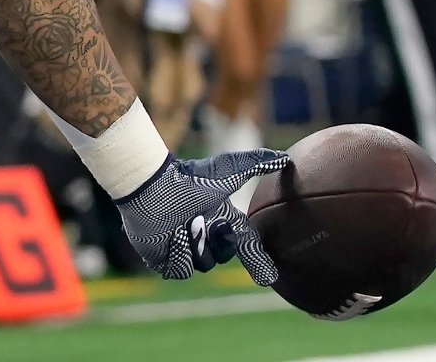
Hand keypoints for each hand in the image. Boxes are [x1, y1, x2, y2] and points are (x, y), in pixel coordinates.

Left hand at [115, 149, 288, 283]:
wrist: (149, 188)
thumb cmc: (189, 180)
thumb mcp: (228, 171)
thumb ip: (256, 164)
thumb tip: (285, 157)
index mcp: (221, 220)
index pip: (247, 246)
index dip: (259, 262)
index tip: (268, 278)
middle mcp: (204, 237)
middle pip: (223, 256)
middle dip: (216, 241)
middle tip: (202, 221)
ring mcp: (184, 250)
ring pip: (203, 265)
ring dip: (194, 245)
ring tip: (180, 225)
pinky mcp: (164, 261)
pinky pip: (180, 271)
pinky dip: (177, 255)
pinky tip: (167, 236)